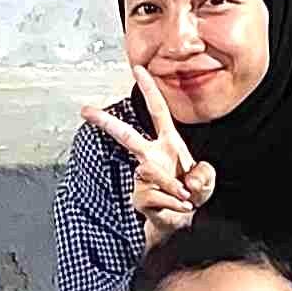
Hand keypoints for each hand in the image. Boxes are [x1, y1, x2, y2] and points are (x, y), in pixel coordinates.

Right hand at [81, 77, 216, 248]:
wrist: (183, 221)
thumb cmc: (192, 193)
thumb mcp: (206, 181)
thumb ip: (203, 176)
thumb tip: (187, 182)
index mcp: (168, 143)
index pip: (158, 111)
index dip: (150, 90)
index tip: (138, 69)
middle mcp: (151, 155)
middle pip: (126, 136)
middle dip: (106, 122)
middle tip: (85, 110)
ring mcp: (142, 176)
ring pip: (151, 173)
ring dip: (174, 188)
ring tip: (187, 199)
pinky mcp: (139, 196)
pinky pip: (156, 196)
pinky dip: (174, 204)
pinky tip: (180, 207)